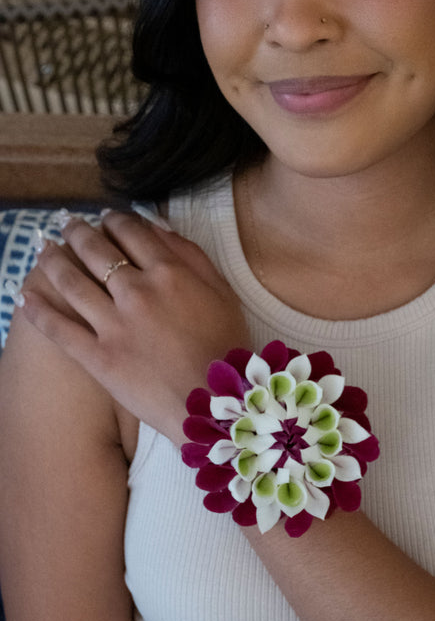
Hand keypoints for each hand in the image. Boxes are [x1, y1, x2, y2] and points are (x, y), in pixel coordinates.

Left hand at [22, 212, 248, 443]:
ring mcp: (114, 325)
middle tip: (68, 223)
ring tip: (44, 249)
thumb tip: (159, 227)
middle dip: (78, 232)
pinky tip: (24, 296)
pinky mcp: (98, 357)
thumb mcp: (221, 290)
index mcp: (169, 272)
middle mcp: (137, 291)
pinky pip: (60, 329)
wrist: (217, 403)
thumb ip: (191, 255)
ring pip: (73, 283)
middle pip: (97, 251)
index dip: (115, 219)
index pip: (132, 233)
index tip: (106, 217)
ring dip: (53, 260)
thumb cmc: (225, 345)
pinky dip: (39, 311)